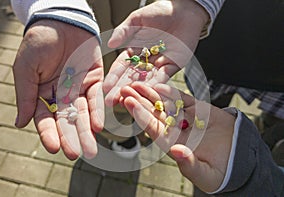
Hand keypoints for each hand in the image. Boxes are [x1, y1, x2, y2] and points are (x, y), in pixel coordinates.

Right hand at [13, 20, 103, 159]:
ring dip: (86, 131)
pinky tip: (98, 126)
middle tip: (76, 155)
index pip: (46, 118)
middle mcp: (62, 94)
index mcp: (43, 93)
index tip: (53, 148)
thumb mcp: (25, 68)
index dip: (49, 133)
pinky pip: (96, 98)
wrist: (61, 21)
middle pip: (66, 120)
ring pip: (82, 113)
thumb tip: (20, 124)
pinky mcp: (95, 80)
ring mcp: (79, 88)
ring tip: (90, 148)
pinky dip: (97, 111)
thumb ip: (26, 95)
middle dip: (71, 137)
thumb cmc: (38, 42)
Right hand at [103, 0, 208, 105]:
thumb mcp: (137, 19)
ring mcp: (158, 66)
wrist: (184, 10)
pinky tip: (147, 91)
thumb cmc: (160, 11)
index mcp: (134, 51)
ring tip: (126, 101)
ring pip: (145, 81)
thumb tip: (110, 44)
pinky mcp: (173, 66)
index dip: (113, 77)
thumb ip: (124, 31)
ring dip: (136, 91)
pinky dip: (155, 84)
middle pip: (131, 78)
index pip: (121, 67)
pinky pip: (163, 77)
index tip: (105, 88)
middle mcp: (144, 61)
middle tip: (110, 102)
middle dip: (121, 90)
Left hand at [120, 82, 234, 191]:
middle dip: (139, 101)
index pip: (152, 128)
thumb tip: (175, 151)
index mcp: (173, 145)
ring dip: (151, 94)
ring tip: (136, 83)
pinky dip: (173, 93)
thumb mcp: (206, 174)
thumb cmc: (222, 171)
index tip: (128, 102)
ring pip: (165, 104)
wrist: (241, 158)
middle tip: (124, 89)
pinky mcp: (199, 110)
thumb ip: (190, 164)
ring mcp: (186, 119)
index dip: (140, 115)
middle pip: (154, 113)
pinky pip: (183, 99)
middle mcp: (175, 130)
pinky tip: (159, 85)